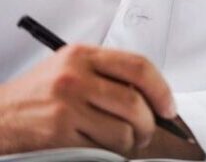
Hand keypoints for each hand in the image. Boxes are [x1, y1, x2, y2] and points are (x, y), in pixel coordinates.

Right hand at [0, 44, 176, 155]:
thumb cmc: (36, 95)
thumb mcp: (69, 69)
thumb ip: (106, 73)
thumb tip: (151, 94)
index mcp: (82, 55)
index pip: (138, 66)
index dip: (161, 89)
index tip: (168, 107)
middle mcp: (75, 77)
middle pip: (134, 101)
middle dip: (149, 123)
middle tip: (148, 132)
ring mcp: (67, 105)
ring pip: (123, 129)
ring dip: (131, 142)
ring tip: (126, 142)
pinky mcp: (59, 133)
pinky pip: (102, 147)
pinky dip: (110, 152)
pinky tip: (103, 148)